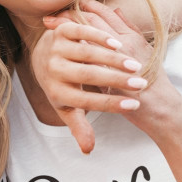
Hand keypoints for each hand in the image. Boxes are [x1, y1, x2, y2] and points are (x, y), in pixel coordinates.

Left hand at [31, 0, 152, 151]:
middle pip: (87, 76)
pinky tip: (118, 44)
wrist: (40, 57)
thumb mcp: (67, 108)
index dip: (110, 104)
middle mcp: (52, 70)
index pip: (85, 101)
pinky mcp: (60, 32)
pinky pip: (81, 32)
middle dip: (116, 81)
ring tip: (135, 67)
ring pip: (86, 53)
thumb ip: (79, 127)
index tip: (134, 105)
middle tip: (141, 85)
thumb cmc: (61, 86)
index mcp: (56, 92)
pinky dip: (99, 37)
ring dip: (112, 59)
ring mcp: (54, 49)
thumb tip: (88, 150)